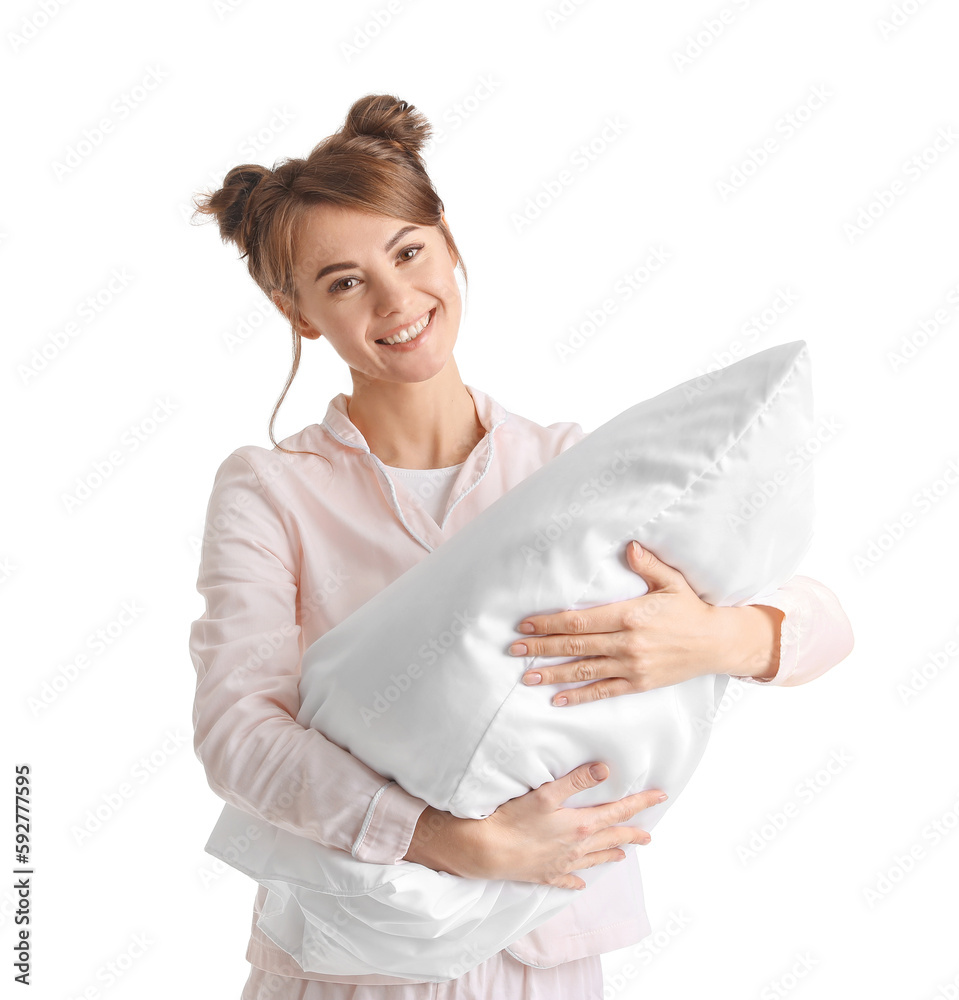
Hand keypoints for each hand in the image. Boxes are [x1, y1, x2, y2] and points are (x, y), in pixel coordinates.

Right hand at [403, 761, 664, 889]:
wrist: (486, 851)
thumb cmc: (514, 819)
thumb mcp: (546, 793)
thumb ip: (576, 780)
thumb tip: (605, 769)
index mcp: (580, 825)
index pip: (618, 812)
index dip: (640, 803)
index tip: (660, 797)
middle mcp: (576, 848)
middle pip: (611, 838)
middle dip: (632, 834)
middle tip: (648, 836)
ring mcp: (561, 865)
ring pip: (593, 860)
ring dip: (610, 854)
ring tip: (624, 855)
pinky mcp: (544, 875)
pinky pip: (566, 881)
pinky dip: (576, 881)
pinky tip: (581, 884)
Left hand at [509, 540, 780, 706]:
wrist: (717, 643)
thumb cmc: (691, 609)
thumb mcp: (671, 582)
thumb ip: (647, 564)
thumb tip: (629, 546)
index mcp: (630, 615)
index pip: (581, 620)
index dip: (551, 623)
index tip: (527, 624)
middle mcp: (628, 643)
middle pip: (576, 646)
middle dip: (542, 647)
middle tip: (515, 649)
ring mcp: (633, 666)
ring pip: (584, 671)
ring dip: (553, 674)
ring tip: (526, 676)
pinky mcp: (639, 683)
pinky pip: (604, 691)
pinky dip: (579, 696)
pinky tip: (557, 699)